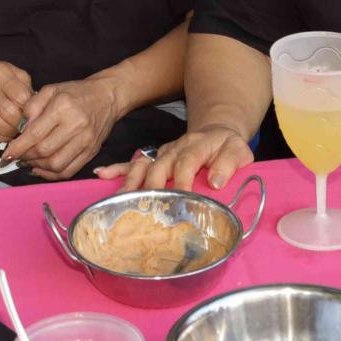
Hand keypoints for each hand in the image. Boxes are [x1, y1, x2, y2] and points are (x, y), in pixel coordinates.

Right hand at [0, 57, 34, 141]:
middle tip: (29, 124)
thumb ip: (26, 87)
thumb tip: (37, 109)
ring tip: (19, 130)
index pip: (19, 96)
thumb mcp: (14, 72)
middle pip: (7, 112)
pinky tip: (8, 133)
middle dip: (21, 122)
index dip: (30, 108)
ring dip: (11, 132)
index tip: (36, 112)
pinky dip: (1, 138)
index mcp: (0, 74)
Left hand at [7, 78, 122, 179]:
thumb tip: (21, 129)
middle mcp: (76, 125)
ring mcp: (86, 141)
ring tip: (29, 161)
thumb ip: (32, 106)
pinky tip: (42, 168)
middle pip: (44, 151)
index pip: (35, 134)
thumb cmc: (77, 92)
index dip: (18, 147)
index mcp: (63, 107)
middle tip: (17, 156)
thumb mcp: (51, 89)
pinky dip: (52, 174)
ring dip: (37, 167)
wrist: (108, 96)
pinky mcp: (92, 152)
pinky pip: (69, 171)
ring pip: (56, 164)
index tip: (6, 154)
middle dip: (26, 157)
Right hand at [95, 123, 251, 191]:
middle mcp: (175, 149)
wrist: (217, 131)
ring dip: (131, 182)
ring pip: (143, 166)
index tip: (180, 199)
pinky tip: (102, 174)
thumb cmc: (227, 146)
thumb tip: (215, 181)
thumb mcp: (238, 150)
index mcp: (196, 146)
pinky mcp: (154, 158)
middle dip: (151, 188)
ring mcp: (162, 153)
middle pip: (159, 167)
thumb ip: (229, 163)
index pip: (186, 162)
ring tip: (120, 200)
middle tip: (146, 208)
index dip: (182, 181)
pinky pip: (133, 162)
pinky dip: (117, 168)